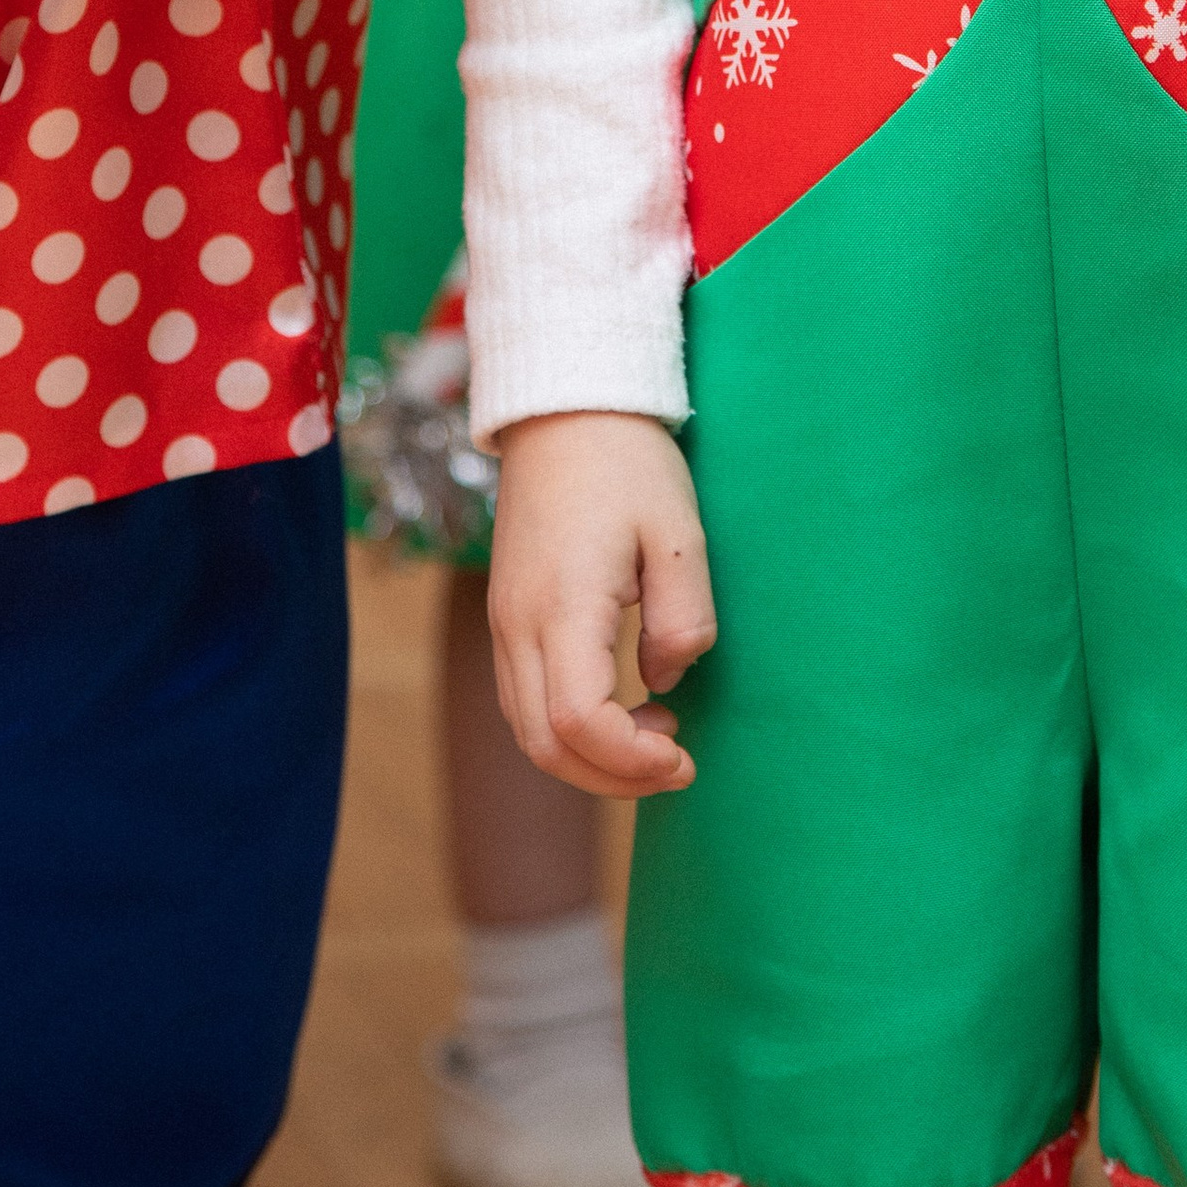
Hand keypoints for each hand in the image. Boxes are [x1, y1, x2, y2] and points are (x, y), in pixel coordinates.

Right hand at [487, 409, 715, 799]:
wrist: (564, 409)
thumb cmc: (628, 464)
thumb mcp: (680, 534)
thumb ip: (683, 620)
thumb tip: (666, 683)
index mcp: (562, 605)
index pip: (579, 723)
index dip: (630, 761)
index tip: (682, 756)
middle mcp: (518, 624)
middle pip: (544, 744)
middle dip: (611, 778)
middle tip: (676, 764)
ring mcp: (503, 621)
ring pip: (528, 729)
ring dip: (588, 757)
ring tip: (656, 736)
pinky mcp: (505, 614)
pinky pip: (523, 698)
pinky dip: (568, 727)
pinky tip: (622, 705)